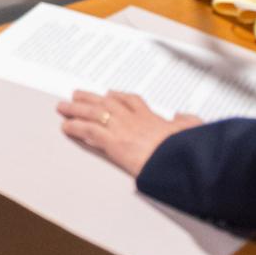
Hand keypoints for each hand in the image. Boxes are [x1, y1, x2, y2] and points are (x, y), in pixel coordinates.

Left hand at [56, 90, 201, 177]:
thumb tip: (187, 117)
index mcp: (151, 117)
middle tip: (77, 95)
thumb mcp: (192, 131)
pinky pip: (89, 131)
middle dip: (90, 98)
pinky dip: (76, 128)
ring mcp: (121, 128)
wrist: (178, 160)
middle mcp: (133, 119)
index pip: (132, 101)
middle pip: (106, 103)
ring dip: (76, 109)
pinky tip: (66, 127)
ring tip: (63, 107)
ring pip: (93, 113)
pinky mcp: (113, 142)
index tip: (110, 94)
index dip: (119, 97)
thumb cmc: (185, 148)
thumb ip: (188, 122)